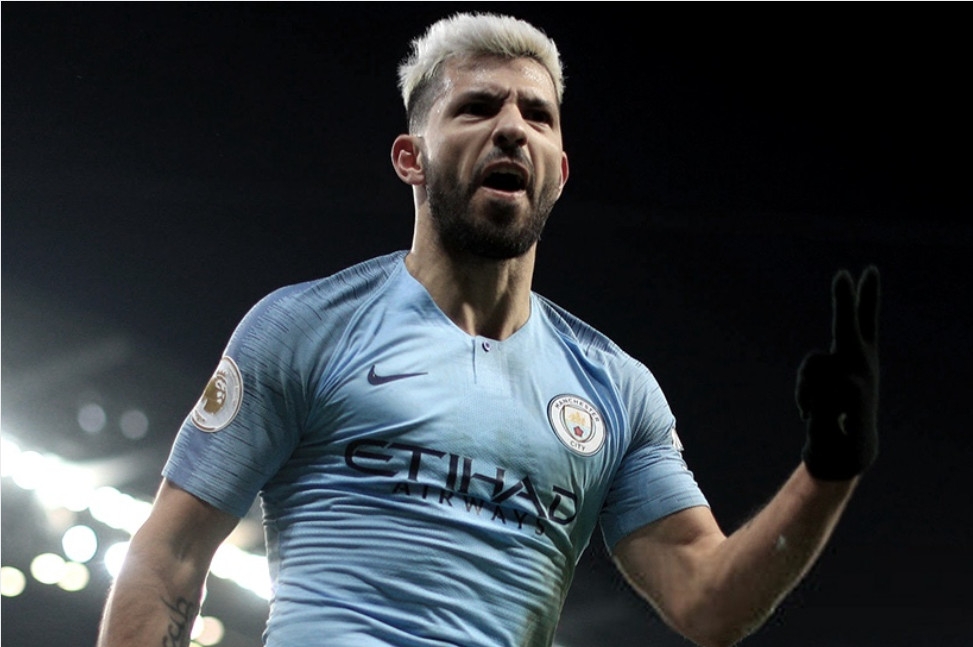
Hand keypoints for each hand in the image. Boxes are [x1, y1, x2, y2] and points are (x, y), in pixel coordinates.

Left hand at [795, 266, 879, 479]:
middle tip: (843, 274)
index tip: (868, 271)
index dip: (867, 296)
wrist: (844, 454)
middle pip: (848, 325)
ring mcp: (857, 376)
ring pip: (814, 363)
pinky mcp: (849, 391)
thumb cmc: (833, 417)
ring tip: (813, 408)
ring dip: (803, 387)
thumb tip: (820, 366)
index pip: (864, 322)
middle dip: (844, 300)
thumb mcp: (826, 389)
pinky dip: (806, 400)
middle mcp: (862, 363)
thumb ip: (822, 369)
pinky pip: (815, 385)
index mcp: (860, 360)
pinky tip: (816, 417)